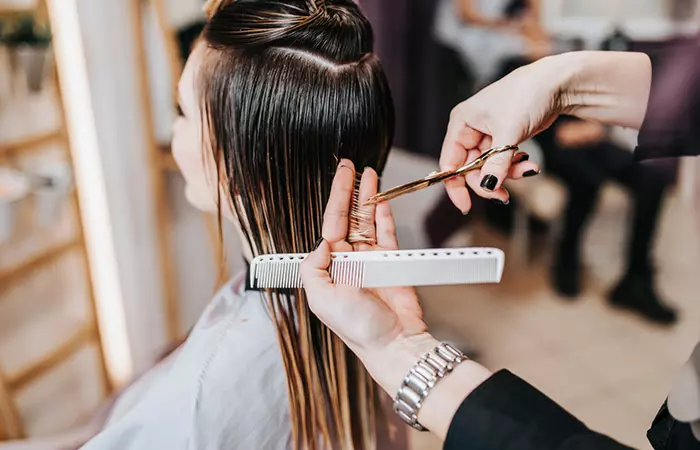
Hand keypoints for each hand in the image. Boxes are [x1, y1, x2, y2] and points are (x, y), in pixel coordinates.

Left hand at [301, 160, 492, 438]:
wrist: (393, 342)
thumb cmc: (357, 327)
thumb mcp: (321, 299)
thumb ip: (314, 267)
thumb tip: (322, 242)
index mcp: (329, 267)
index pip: (330, 224)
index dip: (335, 199)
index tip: (340, 177)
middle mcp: (348, 260)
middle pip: (348, 217)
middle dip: (349, 191)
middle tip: (351, 167)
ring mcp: (371, 260)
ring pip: (368, 221)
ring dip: (369, 198)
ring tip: (370, 176)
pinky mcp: (392, 262)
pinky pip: (386, 233)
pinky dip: (384, 216)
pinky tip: (381, 200)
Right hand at [440, 51, 651, 213]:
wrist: (556, 83)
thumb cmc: (526, 95)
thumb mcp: (509, 132)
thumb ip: (496, 163)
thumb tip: (487, 187)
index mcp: (461, 124)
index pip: (450, 162)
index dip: (456, 186)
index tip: (466, 206)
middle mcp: (470, 130)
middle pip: (470, 170)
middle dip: (489, 182)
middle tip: (504, 196)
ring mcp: (487, 136)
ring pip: (489, 169)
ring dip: (508, 175)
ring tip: (529, 170)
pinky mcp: (503, 140)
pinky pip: (502, 163)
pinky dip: (515, 167)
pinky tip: (529, 164)